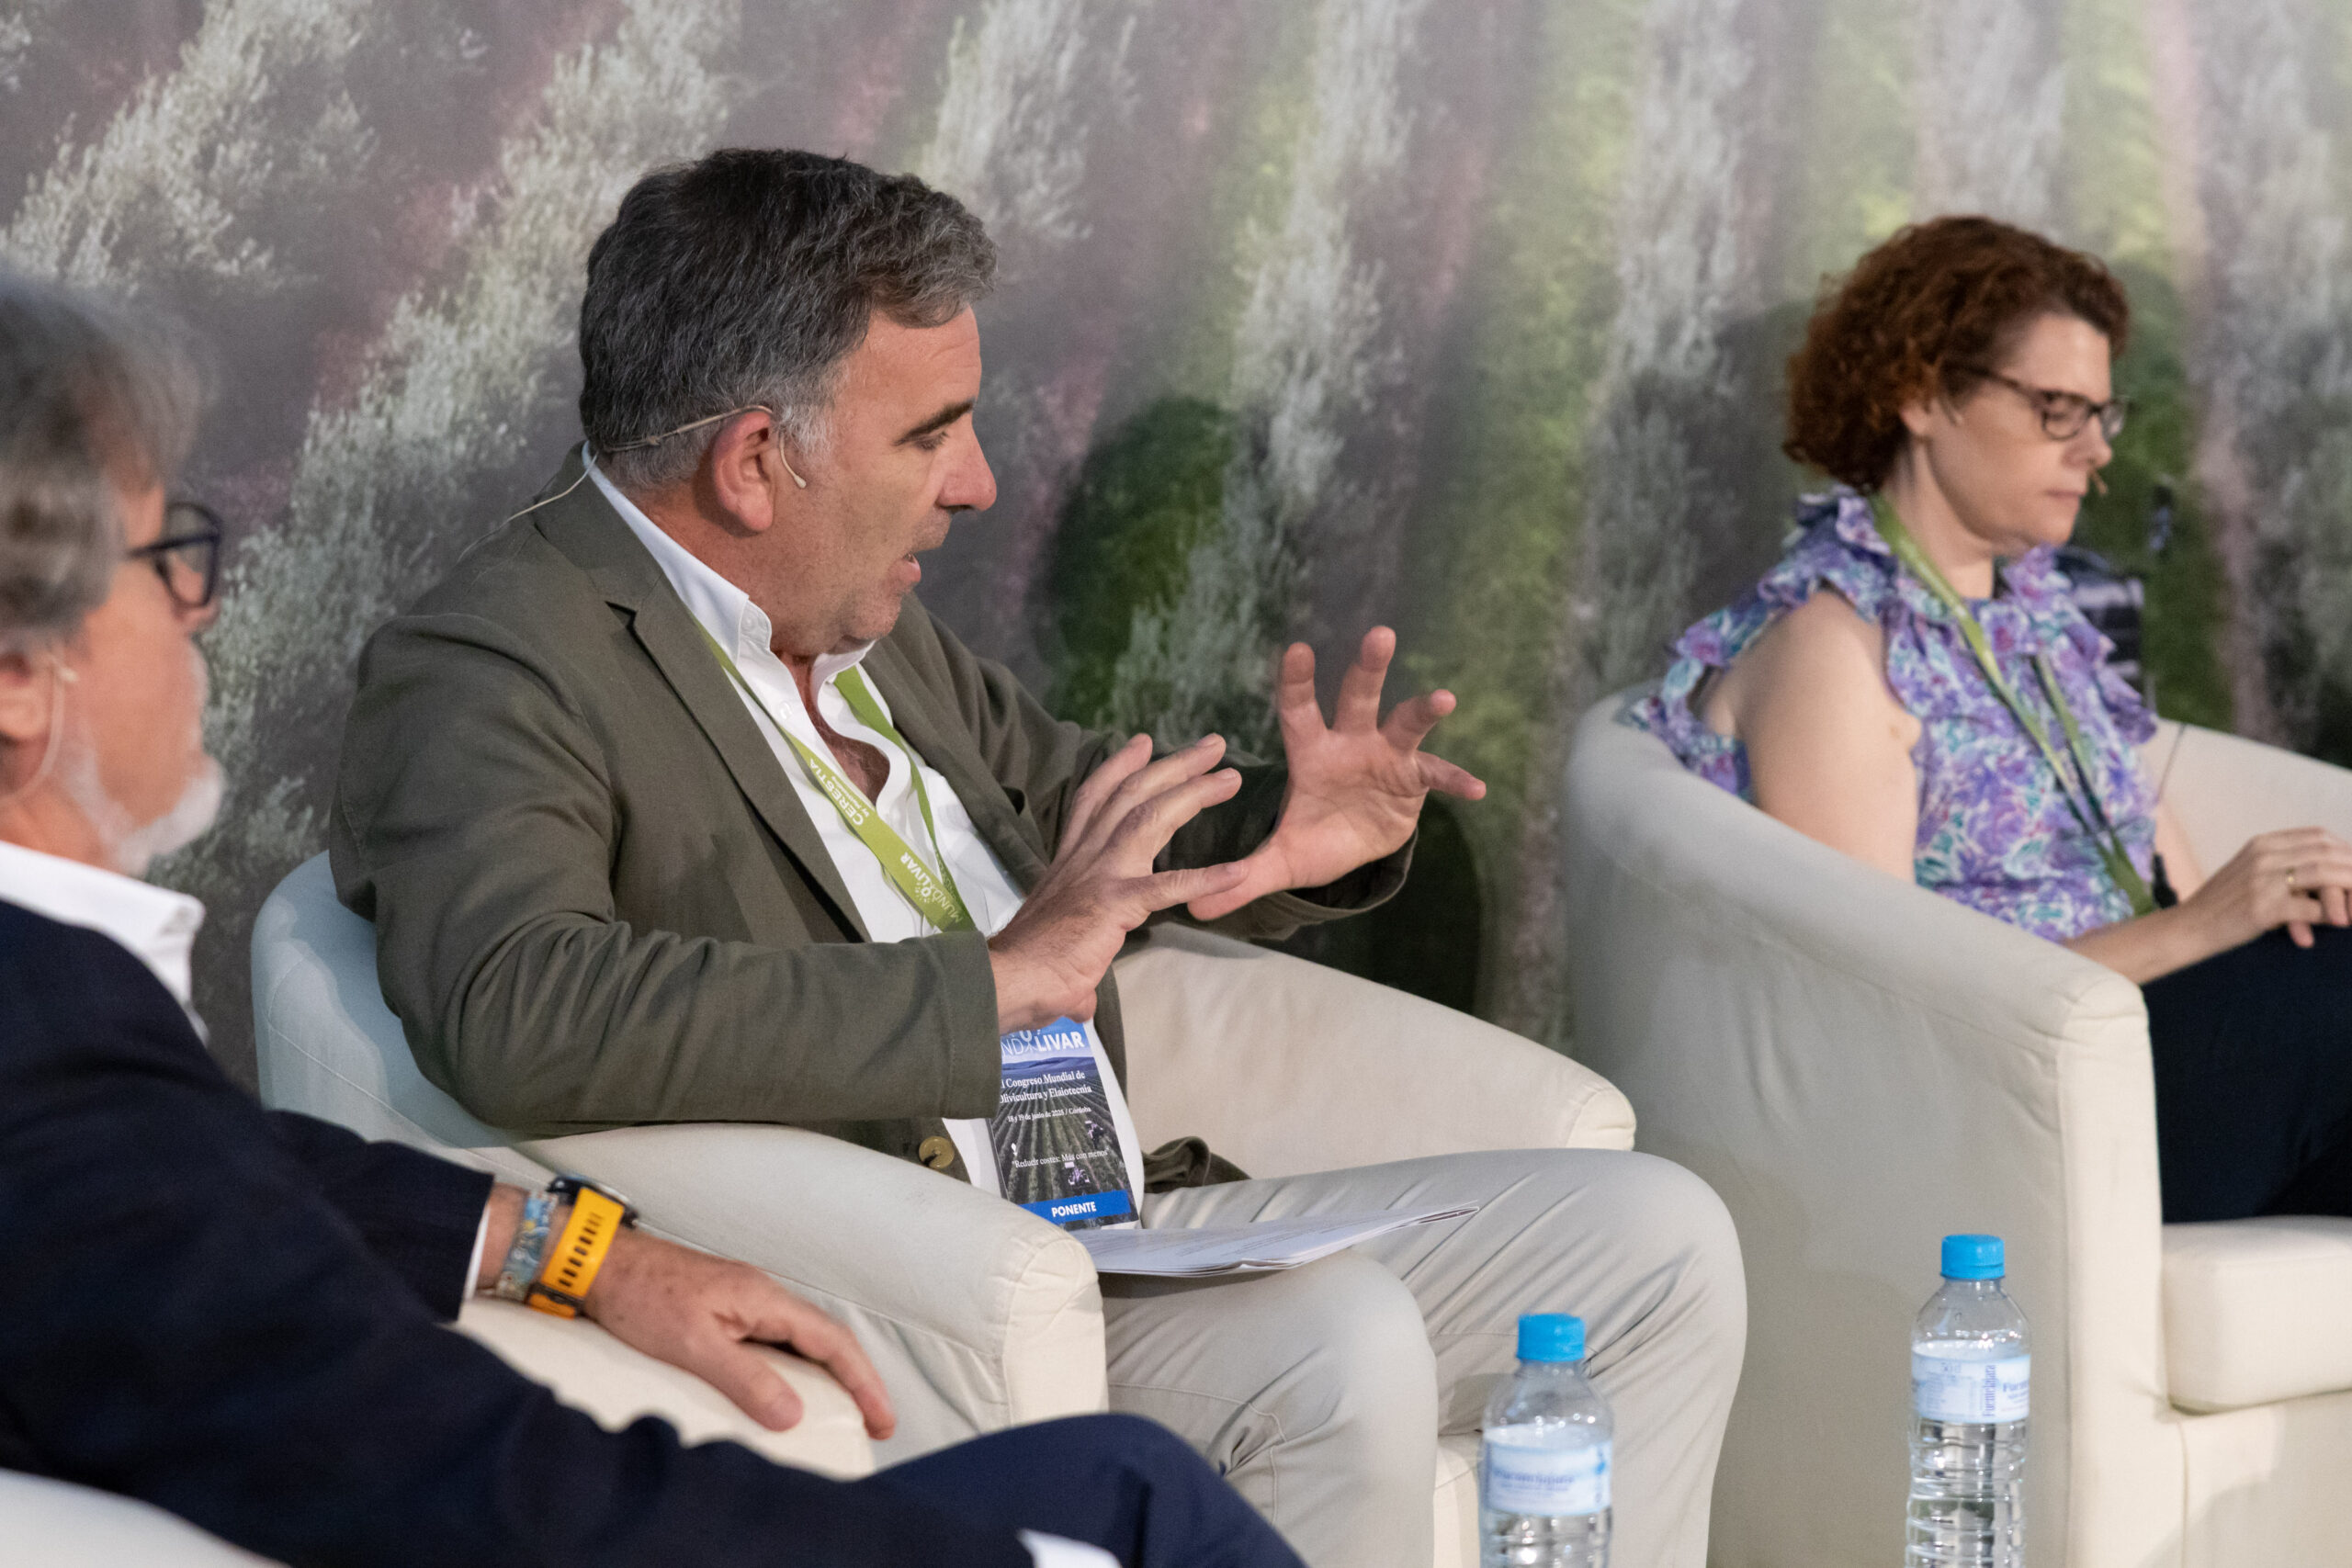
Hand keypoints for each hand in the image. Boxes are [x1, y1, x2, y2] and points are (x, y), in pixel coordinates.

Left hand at [581, 1225, 896, 1438]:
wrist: (601, 1263)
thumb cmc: (641, 1296)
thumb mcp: (692, 1344)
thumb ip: (744, 1378)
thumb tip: (792, 1414)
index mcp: (765, 1299)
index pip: (832, 1342)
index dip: (863, 1382)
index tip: (882, 1418)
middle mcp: (764, 1295)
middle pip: (826, 1340)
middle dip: (856, 1381)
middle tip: (873, 1422)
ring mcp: (745, 1299)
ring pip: (801, 1339)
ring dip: (827, 1374)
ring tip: (841, 1411)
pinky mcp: (725, 1308)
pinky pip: (775, 1340)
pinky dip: (794, 1367)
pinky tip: (786, 1388)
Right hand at [988, 733, 1247, 1029]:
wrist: (1005, 981)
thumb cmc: (1022, 972)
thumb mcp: (1053, 953)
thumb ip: (1075, 970)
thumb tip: (1078, 1003)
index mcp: (1068, 862)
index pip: (1094, 800)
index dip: (1120, 767)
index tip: (1145, 742)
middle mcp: (1083, 857)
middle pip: (1131, 795)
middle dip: (1173, 764)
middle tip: (1213, 744)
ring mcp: (1099, 875)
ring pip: (1148, 817)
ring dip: (1191, 792)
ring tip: (1229, 777)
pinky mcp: (1114, 903)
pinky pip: (1168, 887)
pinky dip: (1206, 878)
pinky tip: (1239, 871)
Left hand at [1186, 627, 1483, 921]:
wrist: (1353, 847)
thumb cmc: (1314, 836)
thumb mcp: (1280, 860)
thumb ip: (1242, 877)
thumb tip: (1193, 908)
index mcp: (1311, 753)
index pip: (1298, 712)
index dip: (1297, 682)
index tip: (1297, 649)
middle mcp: (1350, 743)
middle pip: (1357, 699)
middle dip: (1368, 669)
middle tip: (1379, 635)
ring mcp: (1386, 756)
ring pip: (1404, 724)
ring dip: (1423, 711)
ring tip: (1443, 699)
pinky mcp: (1414, 779)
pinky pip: (1436, 775)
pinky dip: (1455, 780)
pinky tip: (1476, 789)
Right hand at [2181, 827, 2351, 953]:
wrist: (2188, 928)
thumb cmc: (2221, 906)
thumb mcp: (2249, 874)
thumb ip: (2281, 866)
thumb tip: (2329, 875)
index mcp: (2262, 844)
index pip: (2318, 836)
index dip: (2345, 851)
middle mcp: (2263, 856)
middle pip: (2327, 852)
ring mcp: (2262, 880)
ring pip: (2324, 875)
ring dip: (2348, 891)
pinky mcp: (2262, 907)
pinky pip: (2310, 907)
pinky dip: (2328, 916)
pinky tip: (2332, 925)